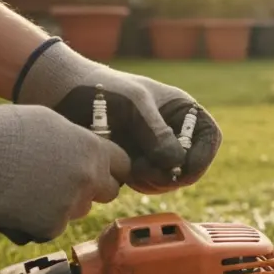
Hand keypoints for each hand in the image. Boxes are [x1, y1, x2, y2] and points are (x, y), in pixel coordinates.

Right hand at [0, 98, 130, 244]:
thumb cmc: (6, 130)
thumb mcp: (54, 124)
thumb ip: (79, 144)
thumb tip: (88, 156)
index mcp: (94, 150)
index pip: (122, 166)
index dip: (109, 168)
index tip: (98, 170)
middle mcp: (88, 179)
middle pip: (107, 192)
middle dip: (90, 188)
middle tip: (63, 182)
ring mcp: (70, 205)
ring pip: (77, 210)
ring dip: (62, 204)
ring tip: (30, 187)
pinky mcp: (49, 227)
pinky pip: (51, 227)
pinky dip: (37, 220)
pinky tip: (18, 202)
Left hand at [14, 40, 221, 193]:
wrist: (63, 95)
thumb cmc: (103, 89)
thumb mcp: (133, 104)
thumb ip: (155, 132)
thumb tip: (176, 163)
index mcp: (181, 111)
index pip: (210, 138)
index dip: (202, 156)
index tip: (182, 168)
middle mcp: (173, 131)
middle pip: (192, 164)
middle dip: (174, 174)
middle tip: (147, 172)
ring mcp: (155, 149)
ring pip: (171, 178)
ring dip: (156, 181)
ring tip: (132, 169)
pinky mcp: (137, 163)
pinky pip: (150, 183)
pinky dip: (142, 184)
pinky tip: (124, 172)